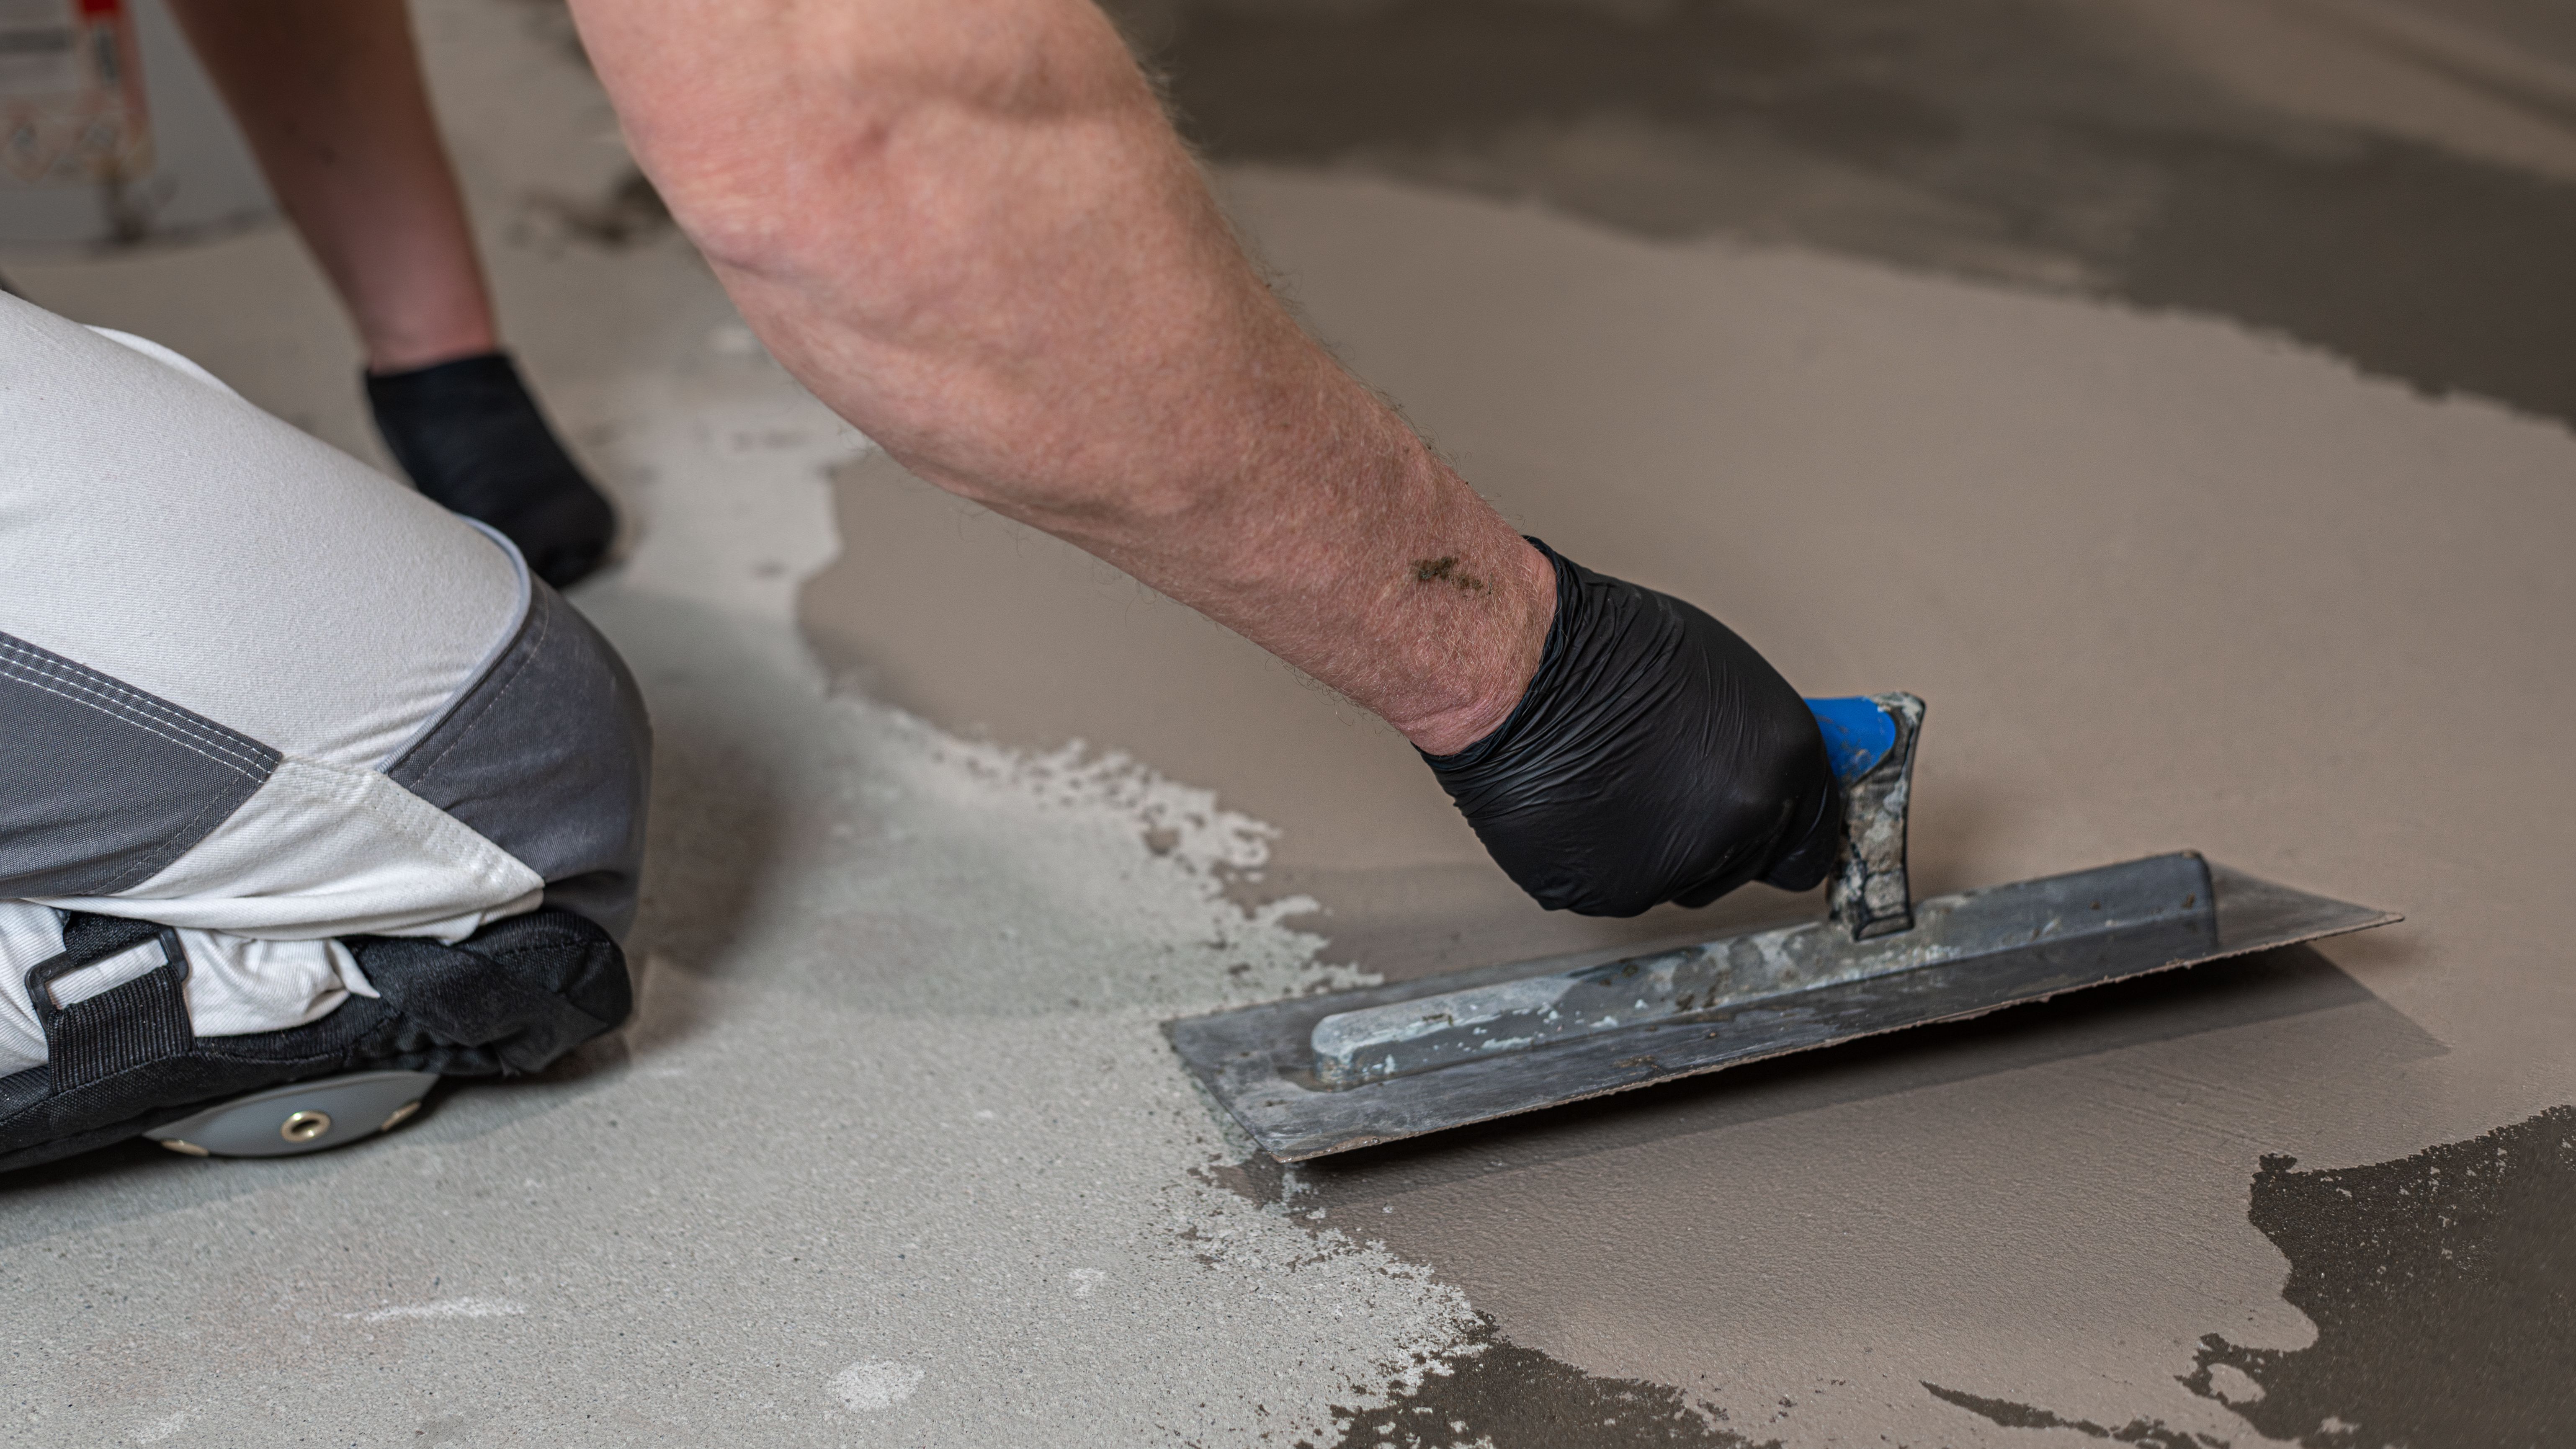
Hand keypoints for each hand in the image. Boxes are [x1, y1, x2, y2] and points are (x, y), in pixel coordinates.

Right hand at [1423, 540, 1838, 916]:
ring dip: (1645, 847)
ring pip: (1671, 880)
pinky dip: (1589, 857)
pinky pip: (1606, 887)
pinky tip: (1570, 803)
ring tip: (1603, 782)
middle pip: (1740, 867)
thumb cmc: (1606, 647)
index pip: (1811, 842)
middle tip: (1654, 781)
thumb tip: (1761, 780)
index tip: (1763, 836)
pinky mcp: (1606, 891)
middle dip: (1707, 836)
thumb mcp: (1719, 678)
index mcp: (1785, 758)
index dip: (1781, 836)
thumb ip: (1754, 747)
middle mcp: (1744, 818)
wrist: (1523, 667)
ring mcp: (1676, 864)